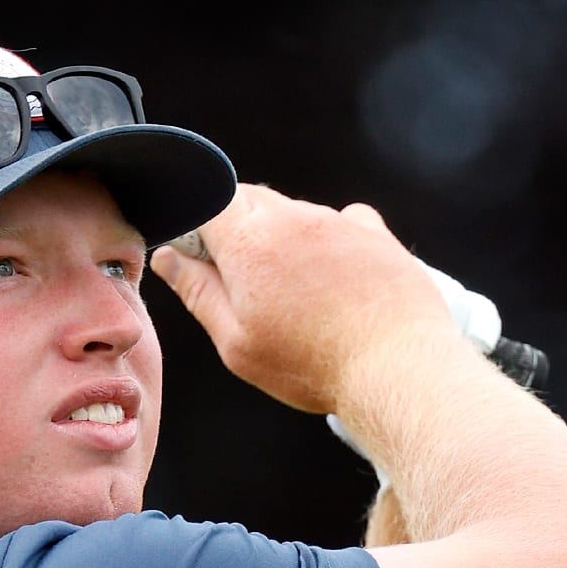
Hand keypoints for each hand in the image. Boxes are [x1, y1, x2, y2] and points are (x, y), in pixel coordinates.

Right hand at [149, 184, 455, 413]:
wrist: (397, 367)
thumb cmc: (311, 363)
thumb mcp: (236, 341)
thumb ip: (197, 291)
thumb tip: (169, 258)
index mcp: (249, 241)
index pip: (209, 201)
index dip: (198, 225)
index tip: (198, 258)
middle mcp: (294, 217)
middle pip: (250, 200)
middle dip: (237, 229)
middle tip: (244, 283)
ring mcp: (339, 222)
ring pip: (295, 213)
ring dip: (283, 239)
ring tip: (297, 296)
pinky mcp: (376, 234)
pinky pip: (341, 222)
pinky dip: (328, 242)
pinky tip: (335, 280)